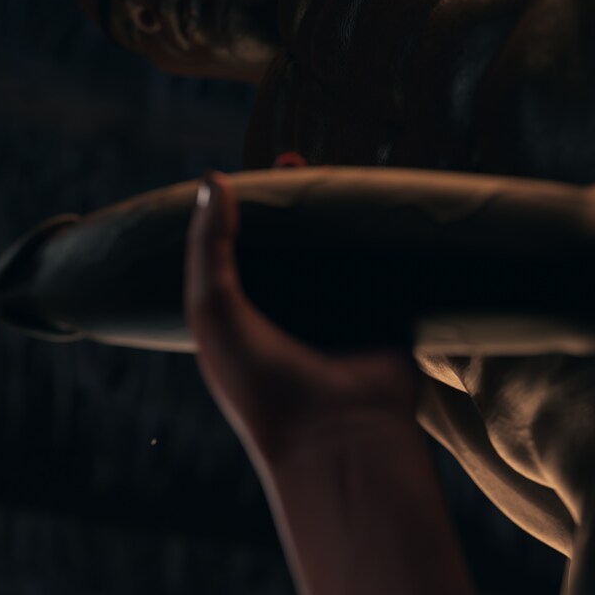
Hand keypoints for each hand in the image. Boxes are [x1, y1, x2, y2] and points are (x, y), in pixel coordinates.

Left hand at [186, 172, 418, 466]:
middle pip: (293, 244)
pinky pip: (385, 265)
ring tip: (339, 166)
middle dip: (296, 202)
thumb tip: (213, 180)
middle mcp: (287, 314)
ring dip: (342, 212)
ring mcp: (338, 313)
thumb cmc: (260, 384)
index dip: (243, 212)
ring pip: (338, 249)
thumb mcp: (213, 310)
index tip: (250, 173)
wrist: (337, 435)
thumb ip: (209, 246)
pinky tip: (385, 199)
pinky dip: (384, 238)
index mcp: (241, 317)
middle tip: (298, 158)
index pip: (239, 252)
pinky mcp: (384, 315)